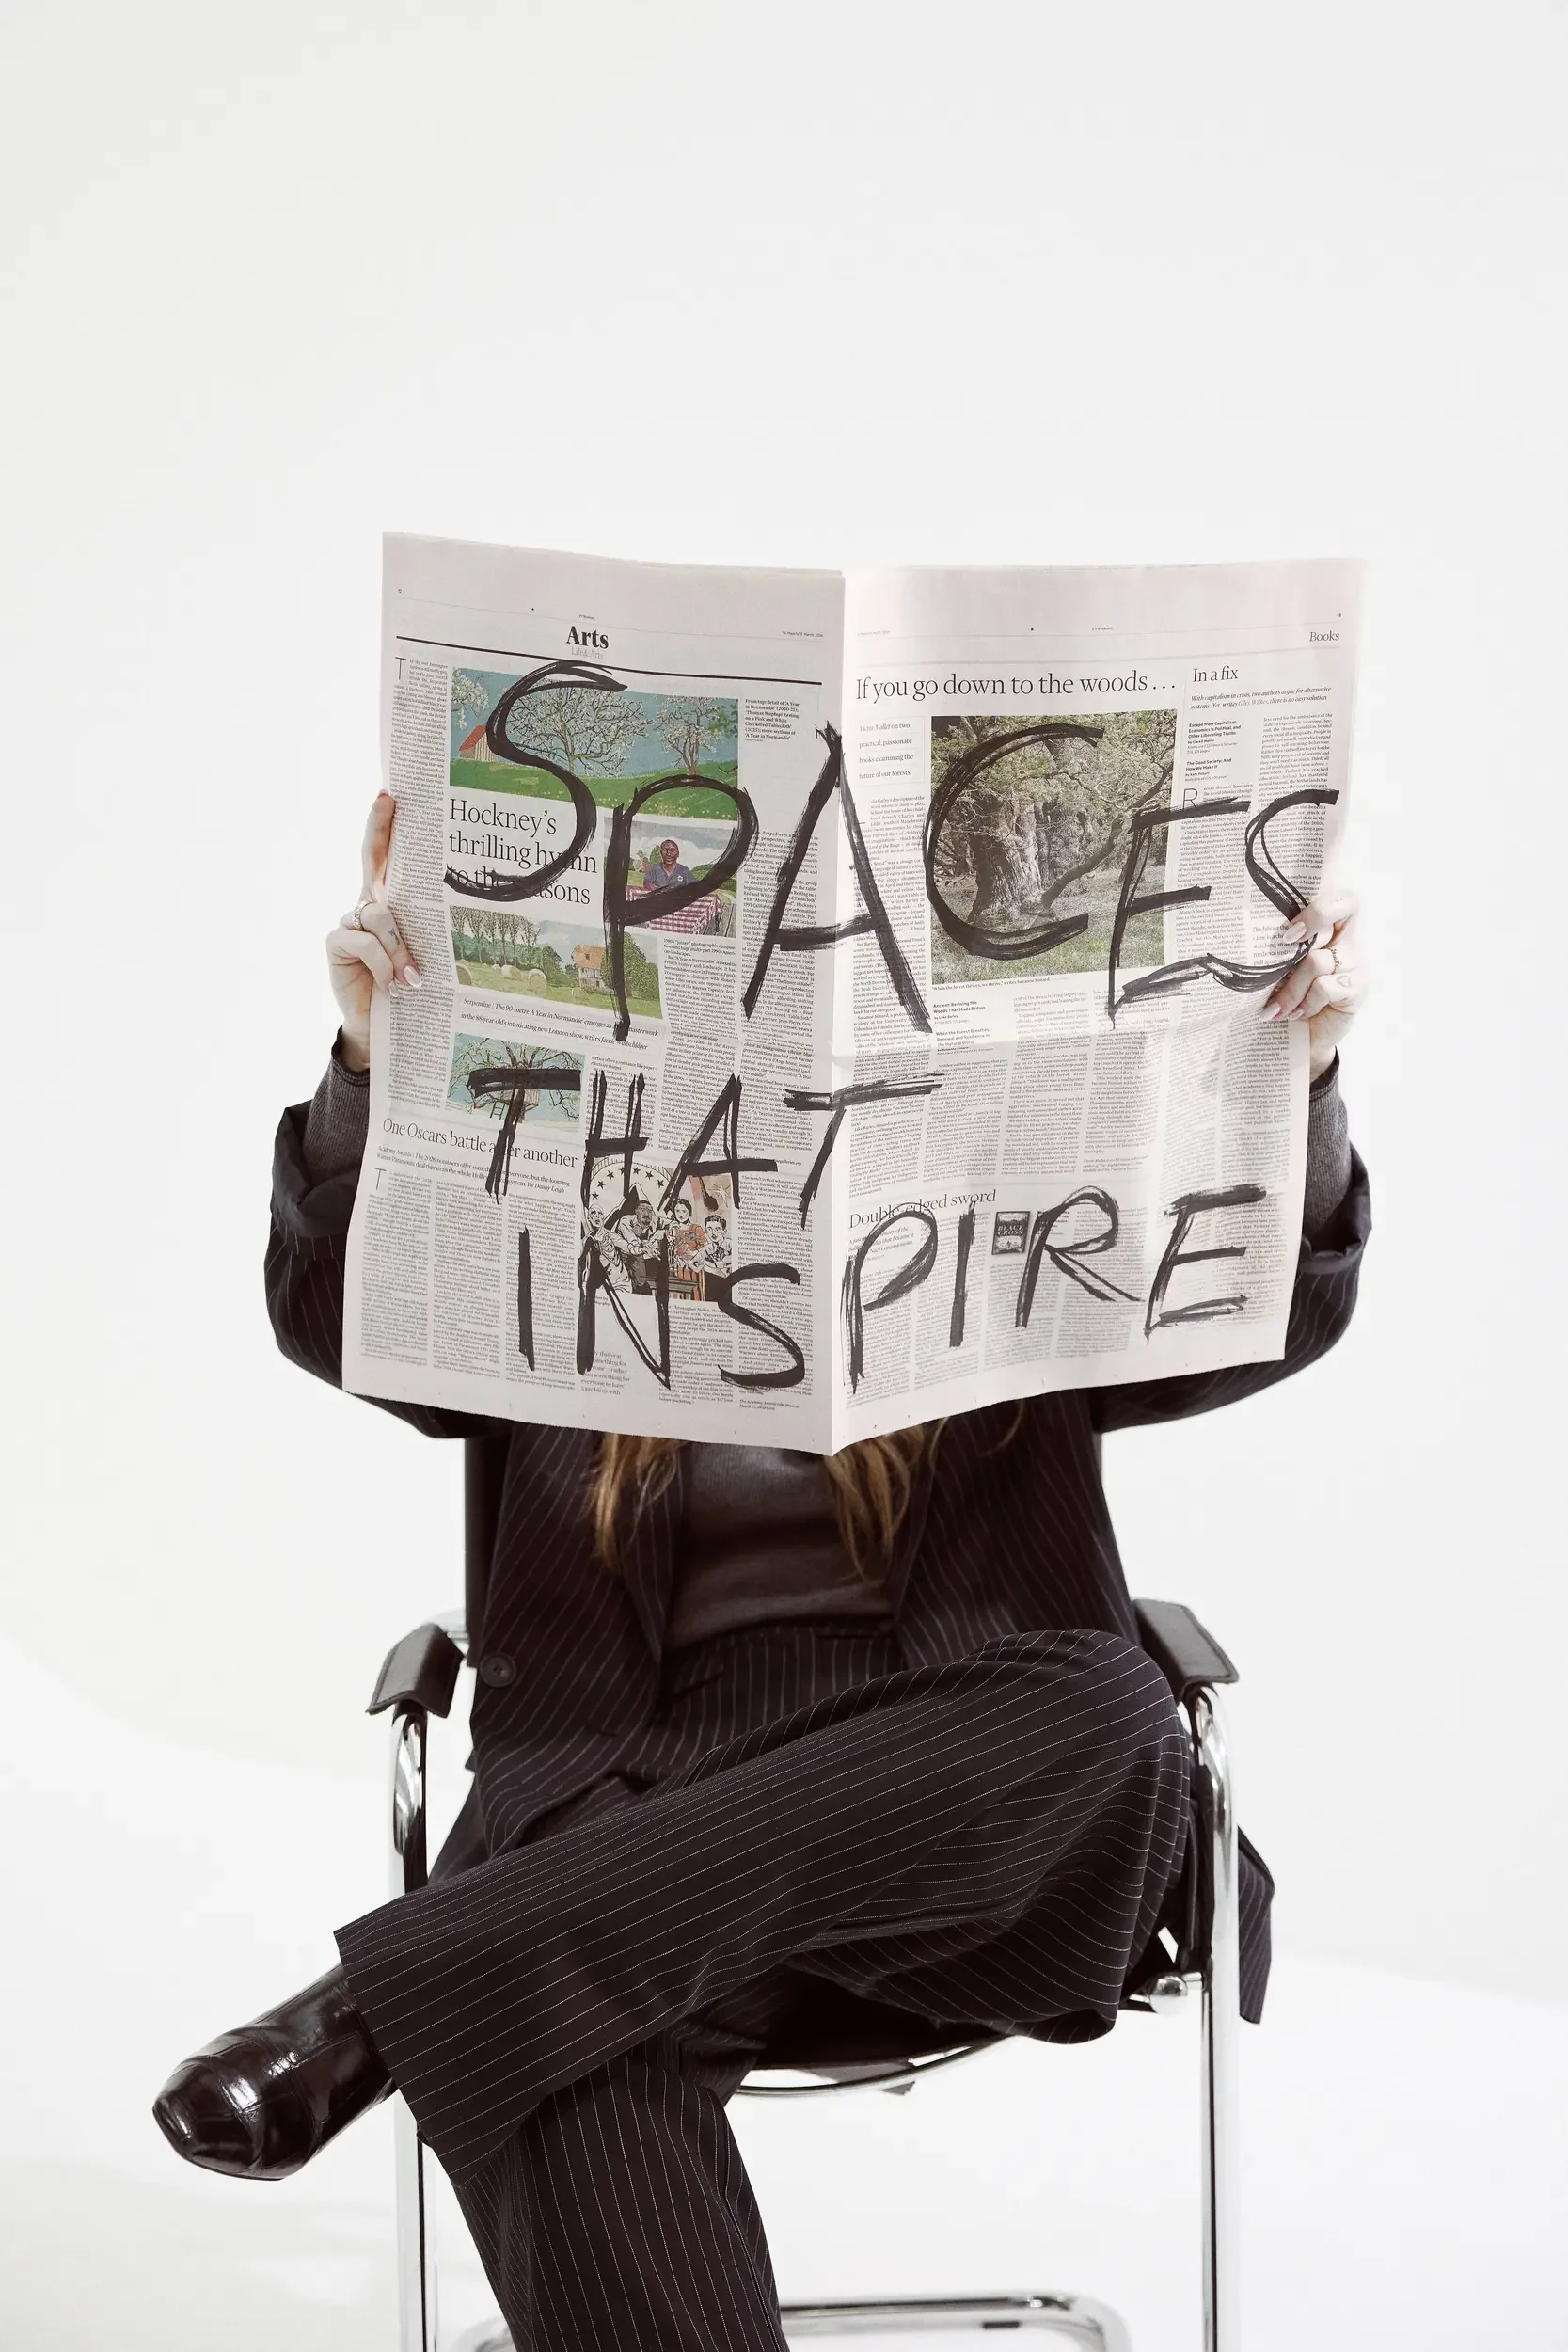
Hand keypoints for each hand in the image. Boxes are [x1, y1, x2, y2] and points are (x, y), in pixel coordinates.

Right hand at [326, 793, 420, 1071]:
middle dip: (378, 828)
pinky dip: (383, 963)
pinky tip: (393, 986)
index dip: (383, 826)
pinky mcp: (336, 942)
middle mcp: (366, 905)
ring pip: (379, 915)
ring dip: (399, 947)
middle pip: (369, 861)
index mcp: (388, 902)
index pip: (384, 859)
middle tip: (389, 799)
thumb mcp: (419, 954)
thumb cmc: (407, 985)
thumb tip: (443, 918)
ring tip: (413, 978)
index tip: (389, 794)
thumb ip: (421, 932)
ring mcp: (349, 922)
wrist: (381, 1023)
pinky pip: (364, 941)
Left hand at [1261, 887, 1363, 1082]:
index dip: (1318, 906)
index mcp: (1330, 928)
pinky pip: (1325, 987)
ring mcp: (1355, 963)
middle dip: (1311, 921)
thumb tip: (1250, 940)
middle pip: (1346, 907)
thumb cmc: (1288, 996)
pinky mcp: (1357, 989)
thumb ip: (1280, 950)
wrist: (1303, 1038)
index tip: (1288, 931)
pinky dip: (1305, 1002)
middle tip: (1285, 942)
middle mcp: (1347, 940)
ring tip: (1278, 1007)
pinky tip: (1296, 1014)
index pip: (1341, 897)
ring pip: (1316, 960)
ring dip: (1291, 987)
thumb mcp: (1282, 969)